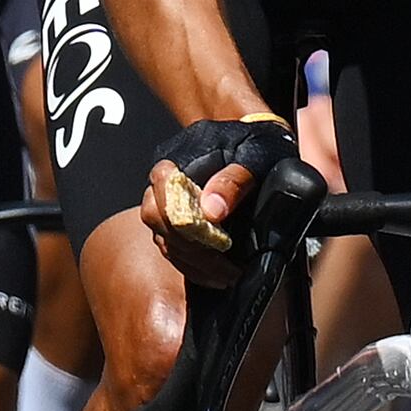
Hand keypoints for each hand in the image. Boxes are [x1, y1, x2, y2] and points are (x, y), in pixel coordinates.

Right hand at [139, 115, 299, 287]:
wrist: (253, 134)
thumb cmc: (253, 142)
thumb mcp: (253, 156)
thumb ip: (233, 181)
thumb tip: (211, 211)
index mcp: (175, 162)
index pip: (164, 197)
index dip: (188, 224)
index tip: (220, 243)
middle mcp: (163, 183)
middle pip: (156, 221)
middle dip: (191, 251)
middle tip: (225, 270)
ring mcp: (166, 202)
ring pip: (163, 238)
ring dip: (192, 263)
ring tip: (226, 277)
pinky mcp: (177, 219)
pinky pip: (172, 246)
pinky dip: (192, 264)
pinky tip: (216, 274)